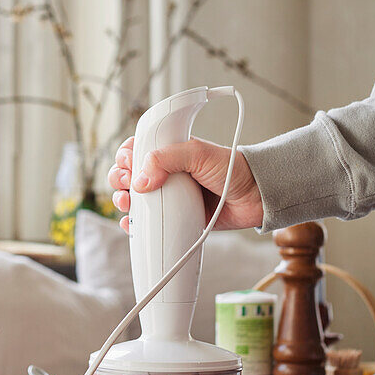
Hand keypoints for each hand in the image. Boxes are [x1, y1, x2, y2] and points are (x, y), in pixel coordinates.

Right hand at [107, 136, 262, 232]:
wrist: (255, 196)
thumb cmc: (232, 168)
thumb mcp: (198, 154)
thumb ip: (167, 159)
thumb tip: (141, 181)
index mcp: (168, 152)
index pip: (136, 149)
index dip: (125, 156)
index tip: (128, 164)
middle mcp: (165, 173)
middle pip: (129, 174)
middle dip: (119, 179)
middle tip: (126, 185)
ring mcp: (169, 196)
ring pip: (134, 199)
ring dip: (122, 201)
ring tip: (127, 205)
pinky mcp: (175, 218)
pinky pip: (148, 222)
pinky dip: (134, 225)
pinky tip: (131, 225)